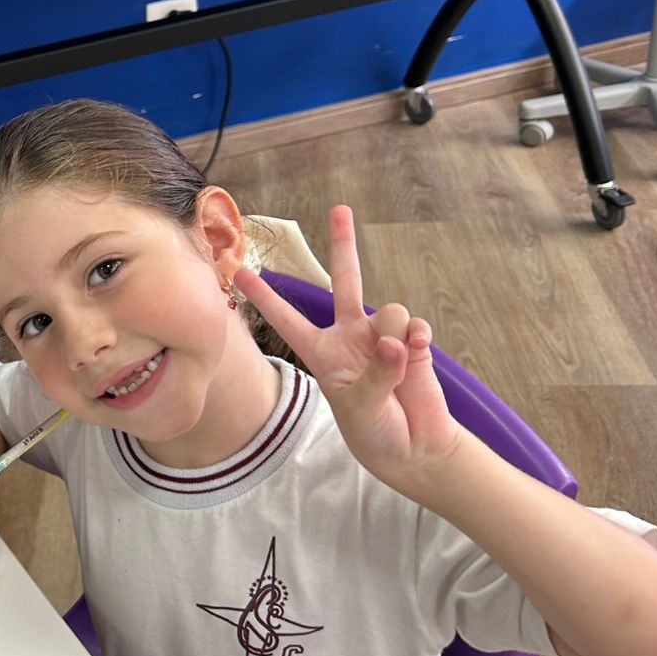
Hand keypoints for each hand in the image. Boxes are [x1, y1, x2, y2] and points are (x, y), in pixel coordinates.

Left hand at [234, 205, 458, 483]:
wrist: (414, 446)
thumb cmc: (373, 430)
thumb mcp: (361, 407)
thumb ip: (375, 373)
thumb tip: (393, 340)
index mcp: (322, 352)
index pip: (287, 319)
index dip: (264, 297)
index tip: (238, 272)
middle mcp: (350, 336)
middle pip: (345, 281)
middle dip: (344, 245)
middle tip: (340, 208)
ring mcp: (383, 335)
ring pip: (388, 309)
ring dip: (392, 335)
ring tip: (395, 368)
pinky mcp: (415, 341)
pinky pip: (416, 326)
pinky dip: (418, 342)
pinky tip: (417, 357)